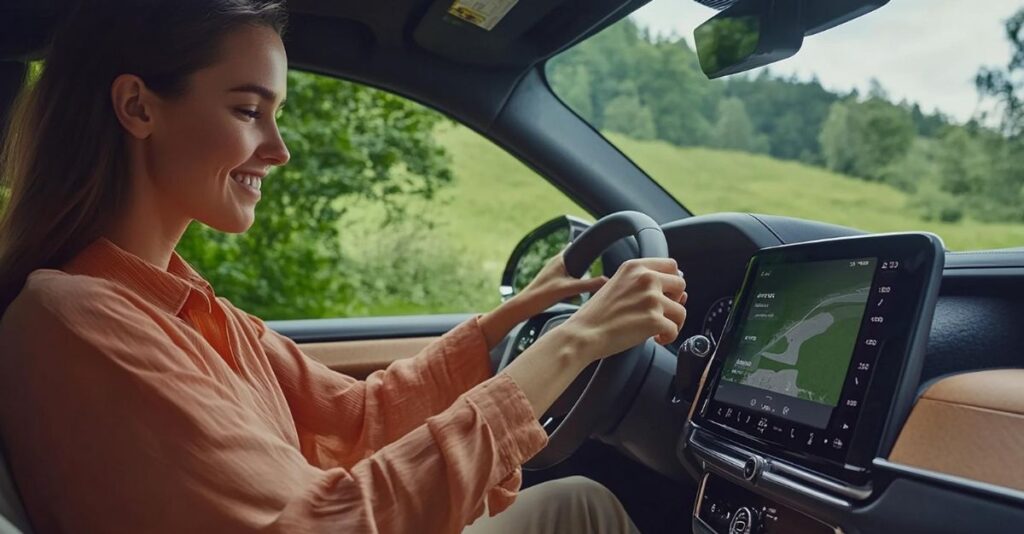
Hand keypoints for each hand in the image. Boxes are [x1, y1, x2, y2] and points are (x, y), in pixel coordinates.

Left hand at [478, 251, 606, 349]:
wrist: (524, 306)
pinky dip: (576, 279)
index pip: (576, 246)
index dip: (587, 244)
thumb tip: (607, 281)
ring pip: (572, 267)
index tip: (600, 243)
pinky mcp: (552, 282)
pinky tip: (581, 287)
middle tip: (602, 260)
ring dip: (582, 270)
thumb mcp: (568, 289)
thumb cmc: (541, 295)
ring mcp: (553, 272)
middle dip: (587, 258)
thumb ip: (588, 285)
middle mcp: (556, 263)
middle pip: (576, 257)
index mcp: (560, 259)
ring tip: (595, 274)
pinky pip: (568, 277)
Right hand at [562, 258, 686, 361]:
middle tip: (660, 313)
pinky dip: (668, 337)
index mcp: (634, 267)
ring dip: (673, 322)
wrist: (583, 334)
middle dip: (674, 301)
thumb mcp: (618, 285)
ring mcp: (651, 298)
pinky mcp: (654, 319)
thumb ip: (644, 284)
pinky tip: (655, 339)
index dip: (672, 282)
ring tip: (657, 330)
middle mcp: (645, 278)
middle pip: (680, 284)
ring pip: (681, 310)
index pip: (671, 265)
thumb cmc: (597, 316)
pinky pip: (675, 330)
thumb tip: (680, 294)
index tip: (666, 294)